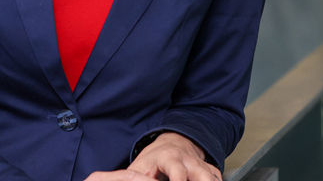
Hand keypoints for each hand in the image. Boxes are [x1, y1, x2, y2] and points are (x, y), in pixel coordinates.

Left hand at [86, 132, 220, 180]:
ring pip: (212, 178)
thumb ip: (132, 178)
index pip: (178, 174)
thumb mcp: (140, 166)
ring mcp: (201, 166)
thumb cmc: (154, 159)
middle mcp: (189, 162)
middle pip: (203, 176)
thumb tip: (104, 180)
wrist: (174, 143)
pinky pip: (218, 178)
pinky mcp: (210, 170)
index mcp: (170, 159)